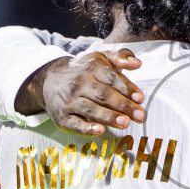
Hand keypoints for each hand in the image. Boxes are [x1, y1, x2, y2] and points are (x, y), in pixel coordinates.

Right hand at [19, 50, 147, 134]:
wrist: (48, 80)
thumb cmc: (83, 71)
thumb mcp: (100, 58)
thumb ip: (120, 57)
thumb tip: (137, 63)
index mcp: (91, 68)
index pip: (111, 78)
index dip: (126, 88)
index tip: (140, 97)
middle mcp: (79, 83)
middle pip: (103, 95)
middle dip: (123, 106)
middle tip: (141, 115)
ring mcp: (70, 101)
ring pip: (91, 109)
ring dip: (109, 117)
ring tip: (125, 123)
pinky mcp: (63, 117)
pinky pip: (75, 123)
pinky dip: (87, 128)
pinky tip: (99, 130)